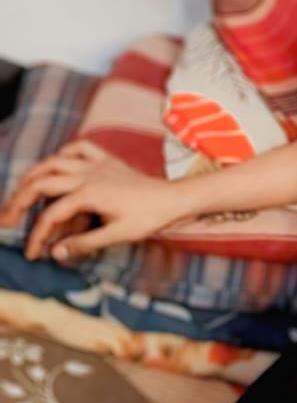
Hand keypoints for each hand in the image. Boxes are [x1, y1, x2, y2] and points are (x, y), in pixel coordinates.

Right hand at [0, 138, 183, 261]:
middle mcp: (89, 174)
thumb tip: (55, 252)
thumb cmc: (150, 218)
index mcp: (89, 193)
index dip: (37, 236)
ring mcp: (97, 164)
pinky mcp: (107, 160)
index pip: (51, 215)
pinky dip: (65, 153)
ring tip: (20, 192)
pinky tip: (57, 163)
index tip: (32, 254)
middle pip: (42, 182)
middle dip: (19, 200)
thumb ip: (84, 243)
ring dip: (33, 175)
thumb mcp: (118, 235)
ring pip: (54, 161)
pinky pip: (80, 147)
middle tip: (7, 219)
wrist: (174, 199)